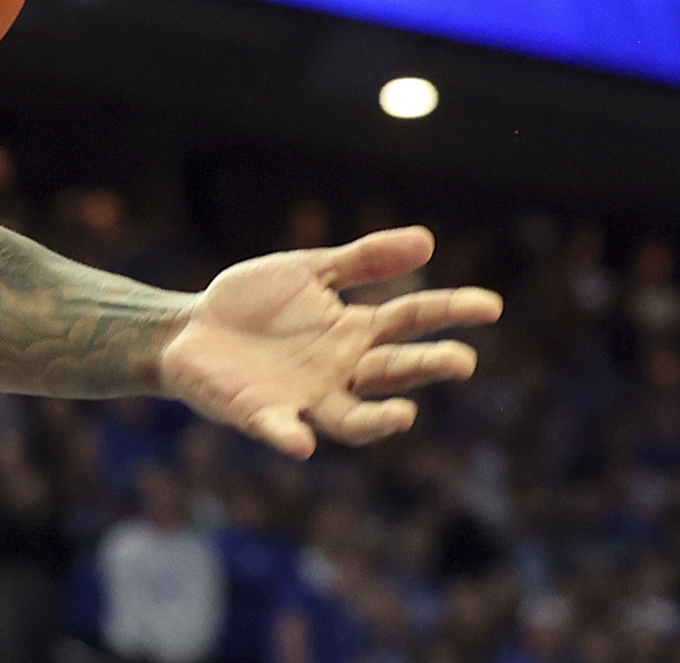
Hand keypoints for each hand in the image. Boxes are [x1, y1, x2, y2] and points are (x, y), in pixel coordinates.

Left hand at [155, 226, 499, 458]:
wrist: (188, 328)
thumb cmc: (254, 302)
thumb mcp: (309, 271)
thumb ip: (364, 261)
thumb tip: (428, 239)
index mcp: (353, 331)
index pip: (411, 320)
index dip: (449, 311)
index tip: (490, 305)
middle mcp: (340, 371)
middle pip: (393, 370)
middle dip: (427, 367)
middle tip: (463, 362)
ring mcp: (304, 397)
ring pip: (351, 418)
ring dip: (377, 421)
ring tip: (403, 417)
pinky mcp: (261, 414)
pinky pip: (279, 430)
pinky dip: (289, 436)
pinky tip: (300, 440)